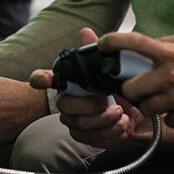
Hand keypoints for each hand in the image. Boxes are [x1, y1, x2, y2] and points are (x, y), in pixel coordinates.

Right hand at [28, 27, 151, 148]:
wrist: (132, 108)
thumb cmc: (114, 85)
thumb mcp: (109, 68)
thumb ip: (95, 53)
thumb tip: (85, 32)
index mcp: (67, 82)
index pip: (43, 79)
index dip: (41, 79)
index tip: (43, 79)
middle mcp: (66, 102)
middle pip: (66, 108)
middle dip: (90, 107)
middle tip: (113, 105)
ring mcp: (74, 121)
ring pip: (80, 128)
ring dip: (105, 124)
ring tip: (123, 116)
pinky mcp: (86, 137)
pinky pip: (92, 141)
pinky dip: (111, 136)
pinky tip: (124, 127)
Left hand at [106, 29, 173, 127]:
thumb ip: (172, 42)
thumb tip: (152, 43)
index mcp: (172, 52)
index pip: (134, 42)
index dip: (112, 42)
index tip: (101, 44)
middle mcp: (171, 75)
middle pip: (130, 88)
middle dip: (132, 91)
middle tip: (140, 90)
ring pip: (147, 108)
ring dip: (152, 105)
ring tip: (167, 99)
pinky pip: (168, 120)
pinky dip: (173, 116)